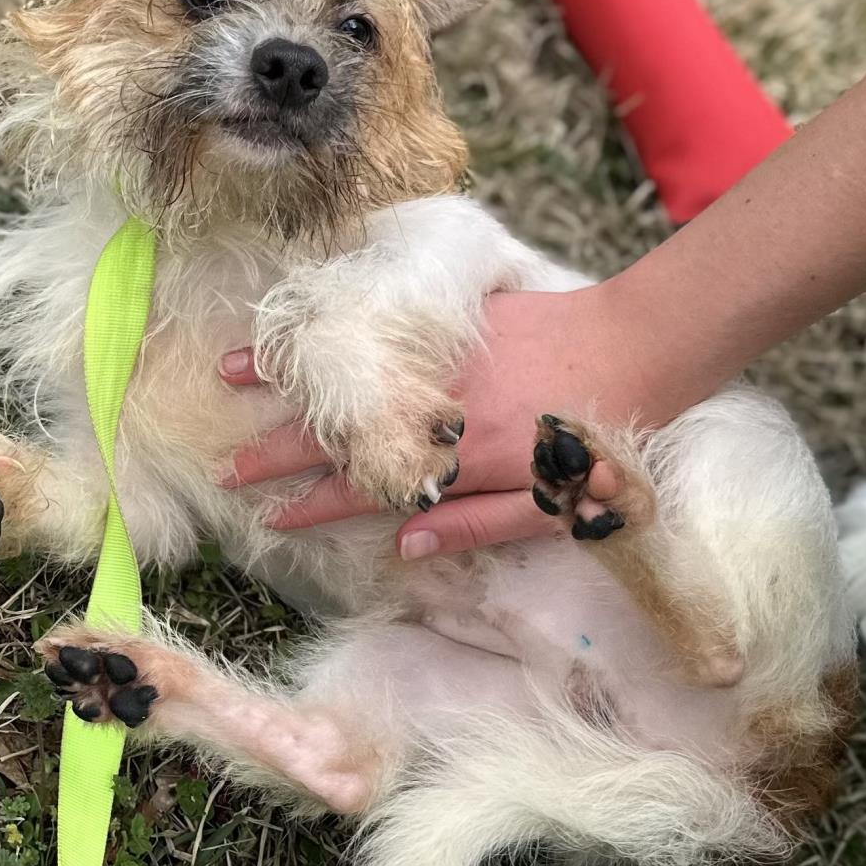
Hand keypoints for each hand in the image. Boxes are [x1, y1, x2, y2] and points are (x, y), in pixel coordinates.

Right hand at [221, 279, 677, 557]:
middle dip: (277, 451)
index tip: (273, 519)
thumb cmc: (598, 438)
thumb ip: (473, 526)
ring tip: (229, 376)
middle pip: (340, 433)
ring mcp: (438, 360)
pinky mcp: (450, 319)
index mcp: (456, 463)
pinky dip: (335, 327)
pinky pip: (380, 328)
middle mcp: (434, 411)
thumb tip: (402, 545)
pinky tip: (302, 321)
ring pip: (350, 372)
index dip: (314, 506)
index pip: (365, 490)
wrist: (636, 347)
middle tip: (229, 467)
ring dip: (286, 374)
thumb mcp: (548, 505)